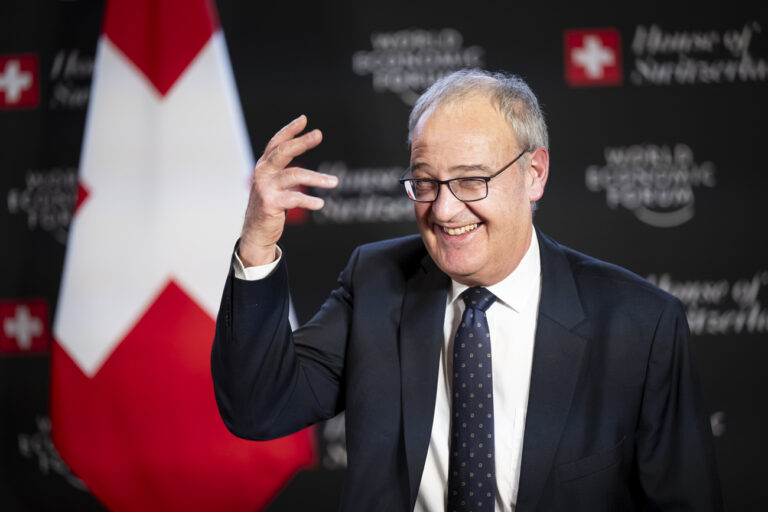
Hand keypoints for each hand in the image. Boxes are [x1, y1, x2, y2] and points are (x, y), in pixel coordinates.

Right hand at [239, 115, 337, 265]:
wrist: (256, 232)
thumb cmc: (269, 206)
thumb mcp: (273, 184)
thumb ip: (284, 169)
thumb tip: (300, 150)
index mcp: (264, 166)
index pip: (276, 143)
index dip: (289, 130)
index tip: (304, 119)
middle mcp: (262, 173)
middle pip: (283, 152)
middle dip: (301, 142)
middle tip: (318, 134)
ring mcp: (265, 187)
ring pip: (294, 175)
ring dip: (316, 178)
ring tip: (334, 182)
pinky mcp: (270, 203)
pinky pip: (294, 199)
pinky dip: (309, 201)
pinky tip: (320, 204)